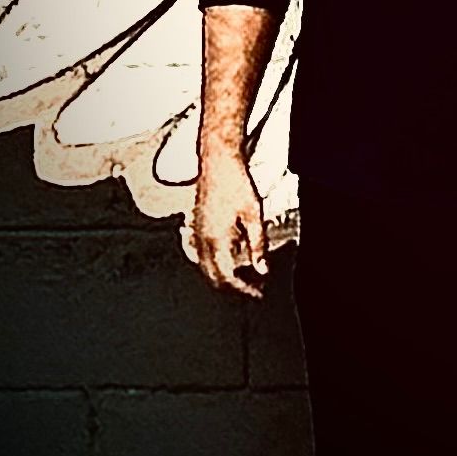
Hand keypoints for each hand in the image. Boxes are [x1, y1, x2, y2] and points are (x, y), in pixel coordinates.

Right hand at [192, 152, 267, 298]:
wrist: (218, 162)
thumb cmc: (236, 183)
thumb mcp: (254, 214)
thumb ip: (257, 244)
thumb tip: (261, 268)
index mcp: (215, 240)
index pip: (226, 277)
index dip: (242, 289)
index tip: (257, 293)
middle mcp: (200, 240)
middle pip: (213, 276)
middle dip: (233, 286)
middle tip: (254, 288)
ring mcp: (194, 233)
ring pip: (205, 267)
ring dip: (224, 275)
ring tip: (247, 275)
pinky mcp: (195, 226)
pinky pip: (200, 254)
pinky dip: (216, 261)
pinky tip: (232, 256)